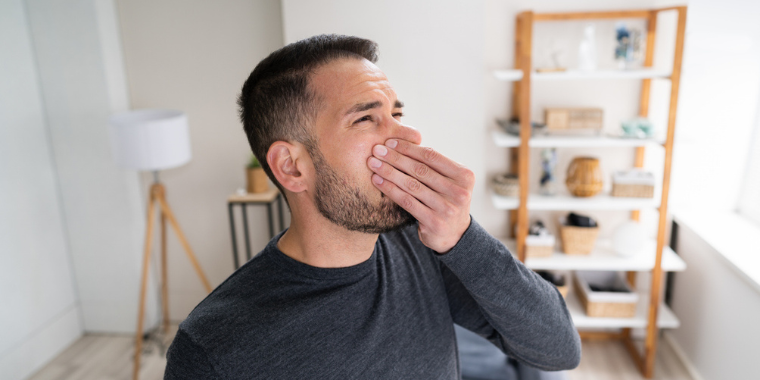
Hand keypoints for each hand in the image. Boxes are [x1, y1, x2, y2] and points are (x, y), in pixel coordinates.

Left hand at [367, 138, 473, 252]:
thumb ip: (433, 165)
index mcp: (464, 176)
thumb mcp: (448, 181)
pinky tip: (377, 181)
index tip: (390, 142)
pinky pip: (407, 201)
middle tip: (376, 150)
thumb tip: (402, 140)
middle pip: (420, 170)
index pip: (432, 156)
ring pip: (411, 185)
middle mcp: (459, 192)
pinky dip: (390, 189)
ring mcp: (447, 208)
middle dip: (395, 158)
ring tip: (373, 163)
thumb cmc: (445, 199)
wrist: (454, 234)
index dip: (409, 148)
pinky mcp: (434, 223)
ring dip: (389, 172)